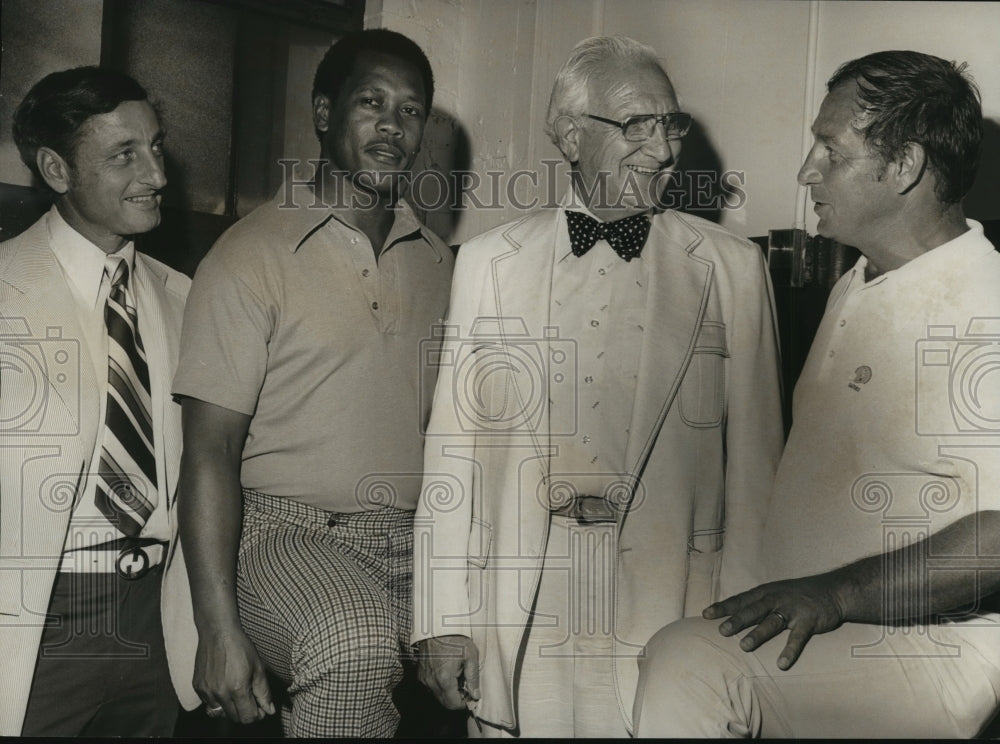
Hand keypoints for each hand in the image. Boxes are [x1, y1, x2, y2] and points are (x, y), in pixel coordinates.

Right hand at [195, 625, 275, 723]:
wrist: (218, 632)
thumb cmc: (241, 647)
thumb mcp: (258, 668)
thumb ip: (263, 692)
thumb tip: (270, 710)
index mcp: (237, 689)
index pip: (247, 717)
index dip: (257, 715)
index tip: (260, 708)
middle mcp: (219, 693)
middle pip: (234, 718)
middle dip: (245, 712)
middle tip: (250, 700)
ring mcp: (206, 691)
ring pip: (219, 714)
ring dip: (230, 709)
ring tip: (236, 694)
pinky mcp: (197, 687)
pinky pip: (208, 704)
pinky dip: (217, 701)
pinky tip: (224, 687)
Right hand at [415, 634, 479, 709]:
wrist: (437, 627)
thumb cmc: (454, 639)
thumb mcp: (470, 656)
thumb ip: (473, 678)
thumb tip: (475, 695)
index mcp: (444, 679)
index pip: (453, 705)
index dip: (464, 703)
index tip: (470, 695)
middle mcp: (431, 682)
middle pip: (445, 703)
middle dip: (456, 698)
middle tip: (464, 685)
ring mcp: (424, 679)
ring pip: (437, 696)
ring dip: (448, 692)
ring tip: (456, 676)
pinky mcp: (420, 674)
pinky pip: (431, 687)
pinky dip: (440, 685)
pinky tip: (447, 672)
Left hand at [703, 575, 846, 669]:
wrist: (833, 591)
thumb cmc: (797, 595)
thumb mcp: (774, 593)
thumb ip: (756, 604)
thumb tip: (731, 616)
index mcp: (765, 592)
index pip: (740, 600)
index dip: (723, 607)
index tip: (705, 615)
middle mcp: (776, 599)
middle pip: (753, 610)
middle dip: (737, 620)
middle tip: (722, 631)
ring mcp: (792, 609)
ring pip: (772, 622)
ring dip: (758, 634)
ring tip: (744, 647)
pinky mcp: (809, 620)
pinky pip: (798, 637)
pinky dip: (790, 650)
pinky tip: (782, 663)